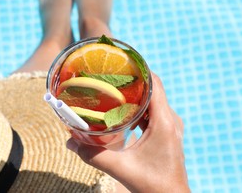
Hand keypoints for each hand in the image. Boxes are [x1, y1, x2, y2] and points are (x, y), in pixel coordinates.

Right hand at [67, 73, 189, 192]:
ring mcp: (170, 126)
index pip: (155, 83)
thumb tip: (70, 141)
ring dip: (136, 94)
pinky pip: (153, 112)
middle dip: (133, 80)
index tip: (121, 62)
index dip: (140, 69)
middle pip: (153, 88)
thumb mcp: (121, 168)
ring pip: (153, 100)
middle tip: (110, 75)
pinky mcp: (167, 133)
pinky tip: (122, 111)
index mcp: (164, 121)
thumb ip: (94, 154)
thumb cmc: (153, 185)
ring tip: (114, 89)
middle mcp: (171, 119)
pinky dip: (139, 107)